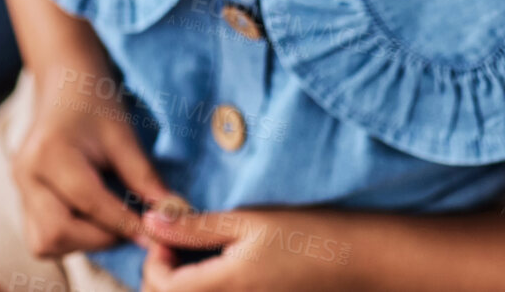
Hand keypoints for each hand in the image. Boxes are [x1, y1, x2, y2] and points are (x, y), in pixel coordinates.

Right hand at [10, 65, 177, 259]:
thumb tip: (173, 215)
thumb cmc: (96, 104)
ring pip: (45, 242)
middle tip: (133, 226)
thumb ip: (145, 178)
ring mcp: (19, 189)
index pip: (89, 203)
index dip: (126, 224)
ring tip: (113, 222)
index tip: (157, 235)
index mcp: (49, 153)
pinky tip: (94, 220)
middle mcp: (26, 175)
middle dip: (100, 239)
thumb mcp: (123, 136)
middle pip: (57, 233)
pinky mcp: (22, 200)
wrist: (65, 84)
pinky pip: (41, 238)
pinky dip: (71, 238)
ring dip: (84, 243)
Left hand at [139, 204, 354, 291]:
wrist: (355, 262)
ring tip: (199, 254)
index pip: (162, 286)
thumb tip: (149, 220)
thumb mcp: (248, 221)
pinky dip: (206, 289)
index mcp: (224, 287)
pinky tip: (221, 269)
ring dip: (183, 285)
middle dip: (163, 276)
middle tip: (178, 242)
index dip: (154, 259)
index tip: (168, 233)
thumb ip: (195, 225)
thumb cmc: (305, 235)